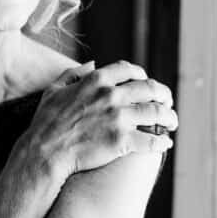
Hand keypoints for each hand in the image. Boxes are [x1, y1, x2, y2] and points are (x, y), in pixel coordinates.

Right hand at [25, 60, 177, 178]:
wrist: (44, 153)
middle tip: (168, 102)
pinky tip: (166, 143)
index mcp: (96, 81)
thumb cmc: (45, 123)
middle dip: (164, 94)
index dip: (142, 75)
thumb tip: (91, 64)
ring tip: (172, 122)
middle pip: (150, 88)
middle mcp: (111, 96)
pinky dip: (162, 141)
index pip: (130, 70)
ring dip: (169, 117)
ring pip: (157, 113)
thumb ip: (72, 74)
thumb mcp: (53, 91)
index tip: (146, 82)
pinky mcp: (122, 141)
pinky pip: (152, 140)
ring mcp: (118, 118)